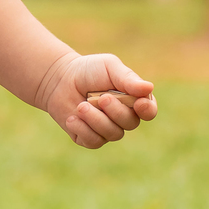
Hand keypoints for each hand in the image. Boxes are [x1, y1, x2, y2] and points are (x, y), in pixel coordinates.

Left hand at [39, 52, 156, 149]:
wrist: (60, 80)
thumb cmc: (88, 71)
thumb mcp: (109, 67)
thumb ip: (127, 78)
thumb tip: (148, 88)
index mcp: (134, 99)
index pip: (149, 110)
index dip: (147, 110)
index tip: (139, 104)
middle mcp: (124, 117)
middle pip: (130, 123)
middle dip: (116, 111)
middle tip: (101, 97)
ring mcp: (108, 129)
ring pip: (113, 134)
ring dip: (96, 119)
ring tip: (81, 106)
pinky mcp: (90, 138)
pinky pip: (94, 142)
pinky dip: (83, 129)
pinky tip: (72, 118)